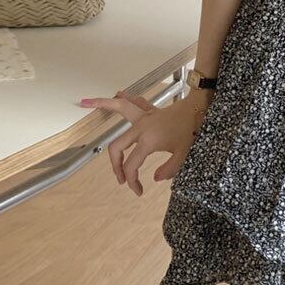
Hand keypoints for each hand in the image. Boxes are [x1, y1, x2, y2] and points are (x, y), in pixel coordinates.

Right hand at [79, 89, 203, 196]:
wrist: (199, 110)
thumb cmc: (192, 131)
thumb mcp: (184, 155)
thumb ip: (169, 170)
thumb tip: (154, 178)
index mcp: (147, 141)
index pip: (130, 166)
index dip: (132, 181)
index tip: (139, 191)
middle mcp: (141, 128)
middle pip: (116, 147)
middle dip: (114, 165)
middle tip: (119, 178)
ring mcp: (144, 117)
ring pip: (119, 108)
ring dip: (103, 104)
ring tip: (85, 102)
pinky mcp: (150, 111)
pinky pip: (134, 103)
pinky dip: (125, 99)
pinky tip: (119, 93)